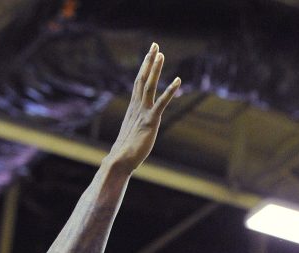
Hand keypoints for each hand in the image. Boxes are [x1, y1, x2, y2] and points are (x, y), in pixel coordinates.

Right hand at [106, 43, 180, 172]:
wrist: (120, 160)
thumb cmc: (125, 151)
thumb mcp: (131, 134)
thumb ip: (135, 127)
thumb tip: (135, 128)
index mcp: (133, 108)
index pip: (138, 83)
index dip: (144, 68)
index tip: (149, 54)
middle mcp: (137, 106)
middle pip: (142, 78)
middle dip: (149, 61)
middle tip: (154, 45)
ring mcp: (143, 112)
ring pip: (149, 85)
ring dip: (155, 69)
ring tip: (161, 54)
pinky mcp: (150, 121)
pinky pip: (162, 103)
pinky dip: (170, 91)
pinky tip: (178, 80)